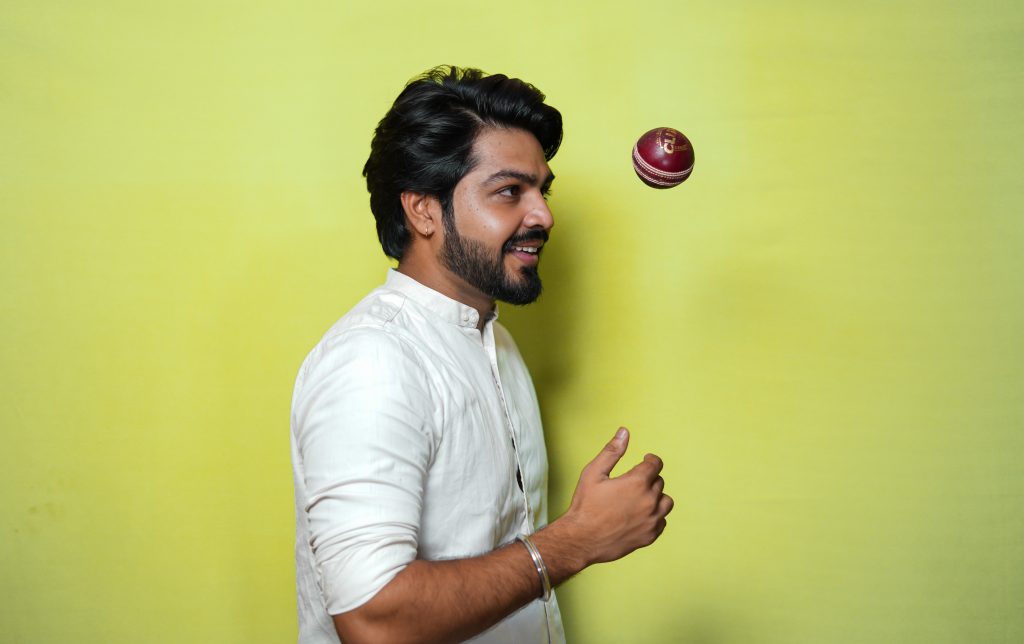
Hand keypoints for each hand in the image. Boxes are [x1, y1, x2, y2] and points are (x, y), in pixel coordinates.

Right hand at [560, 427, 673, 565]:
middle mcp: (649, 501)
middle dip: (648, 479)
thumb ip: (612, 451)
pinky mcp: (650, 536)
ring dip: (656, 497)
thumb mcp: (594, 473)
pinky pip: (662, 521)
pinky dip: (654, 516)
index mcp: (637, 482)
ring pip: (666, 502)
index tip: (645, 460)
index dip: (650, 460)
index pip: (656, 464)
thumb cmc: (585, 505)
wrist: (581, 539)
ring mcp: (652, 520)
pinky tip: (640, 515)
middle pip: (659, 482)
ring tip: (640, 498)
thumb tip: (624, 431)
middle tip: (633, 483)